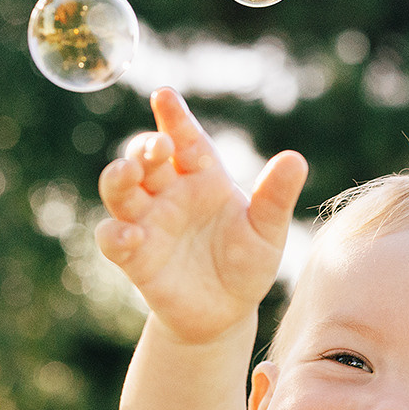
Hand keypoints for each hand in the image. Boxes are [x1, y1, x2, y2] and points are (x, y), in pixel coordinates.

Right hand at [97, 88, 307, 345]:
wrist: (226, 313)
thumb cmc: (247, 265)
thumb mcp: (267, 232)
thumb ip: (275, 198)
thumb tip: (295, 159)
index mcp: (202, 177)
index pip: (185, 139)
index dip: (173, 117)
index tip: (164, 95)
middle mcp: (169, 193)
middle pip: (145, 159)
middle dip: (144, 147)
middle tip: (157, 147)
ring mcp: (147, 222)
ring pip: (120, 190)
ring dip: (118, 178)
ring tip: (128, 173)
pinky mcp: (134, 257)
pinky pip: (113, 238)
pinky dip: (115, 234)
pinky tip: (129, 234)